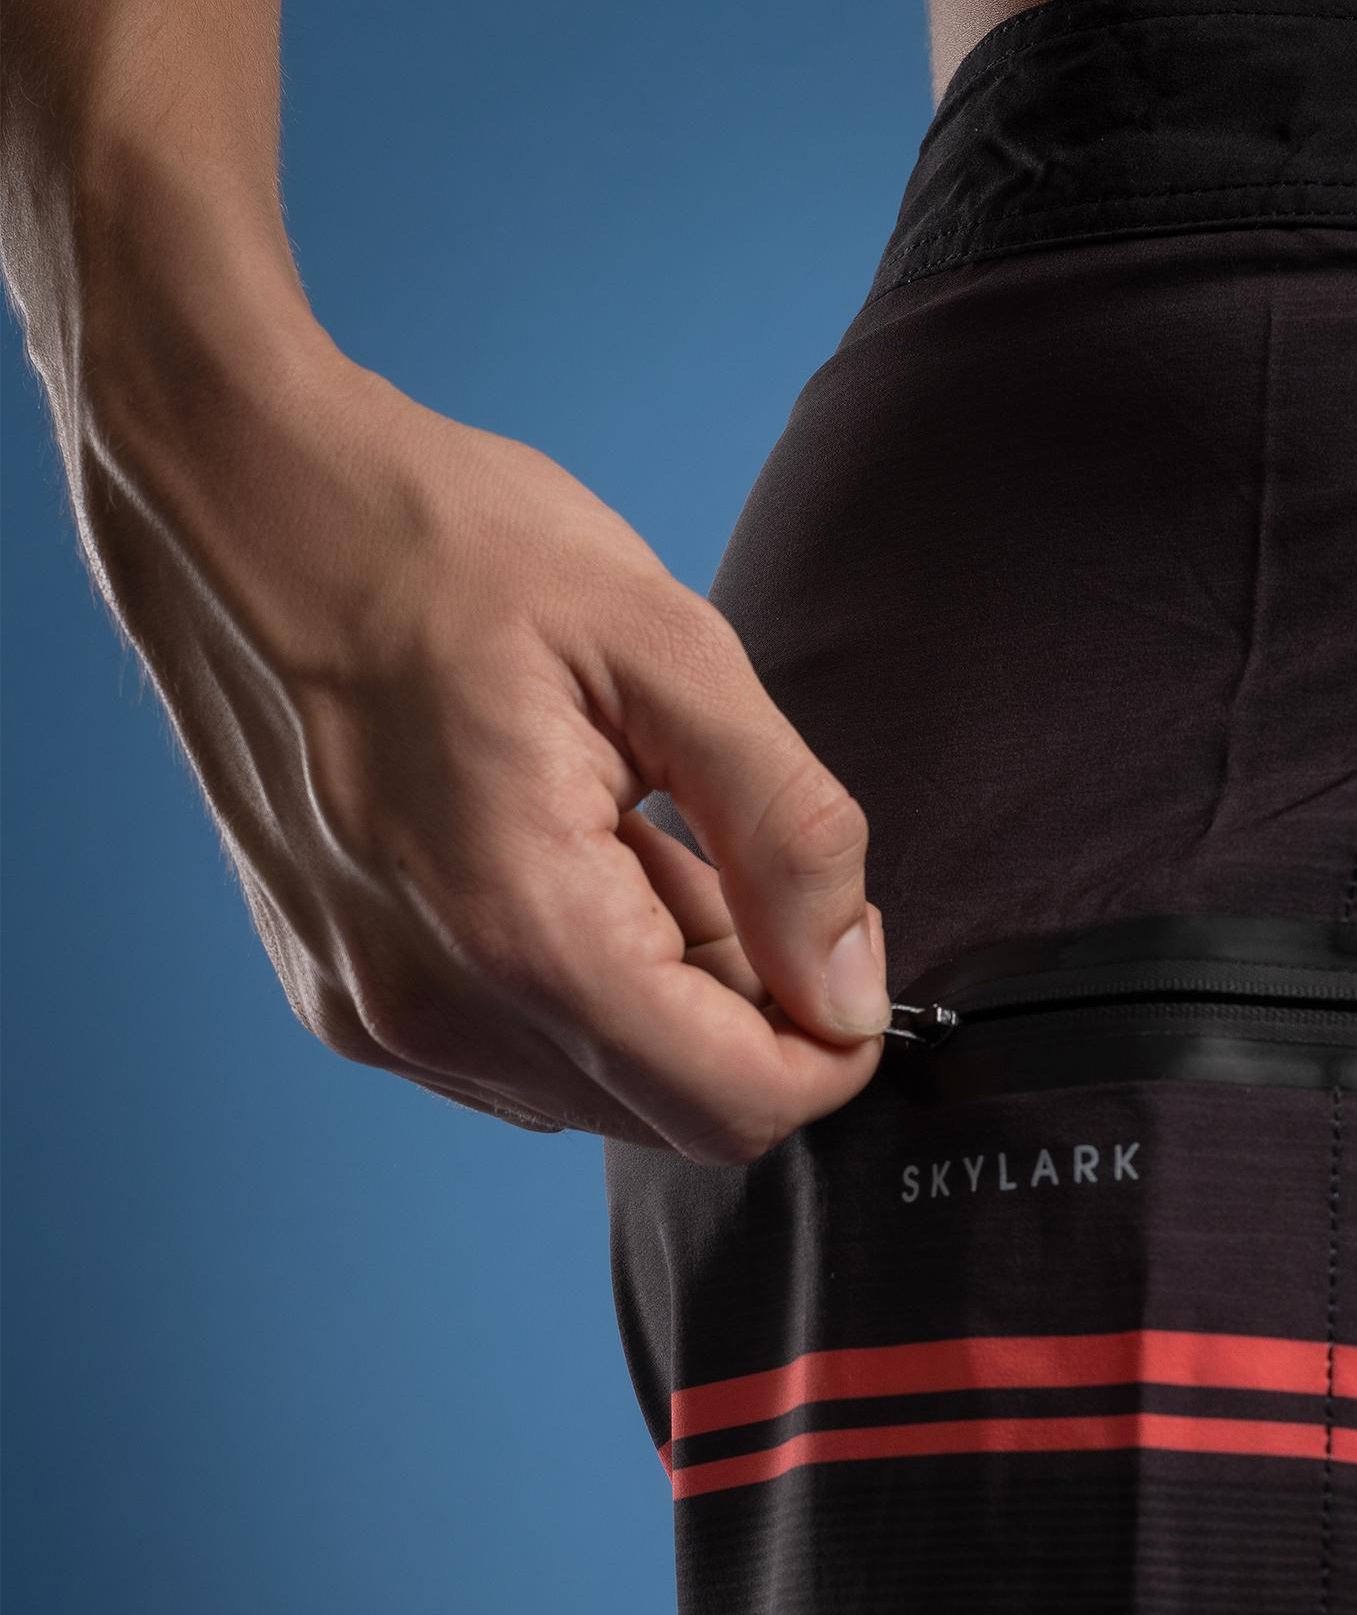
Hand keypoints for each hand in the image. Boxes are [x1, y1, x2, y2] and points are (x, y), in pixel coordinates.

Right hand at [72, 332, 891, 1160]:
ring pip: (600, 1091)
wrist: (243, 501)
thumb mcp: (669, 651)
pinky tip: (555, 857)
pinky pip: (518, 1055)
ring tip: (623, 832)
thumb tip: (855, 990)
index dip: (831, 1045)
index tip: (844, 940)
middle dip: (747, 1007)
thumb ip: (789, 834)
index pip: (737, 1106)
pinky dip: (577, 986)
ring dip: (660, 994)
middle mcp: (437, 1011)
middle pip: (675, 1113)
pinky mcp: (347, 1000)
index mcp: (525, 931)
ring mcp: (380, 1017)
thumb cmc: (444, 544)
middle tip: (721, 848)